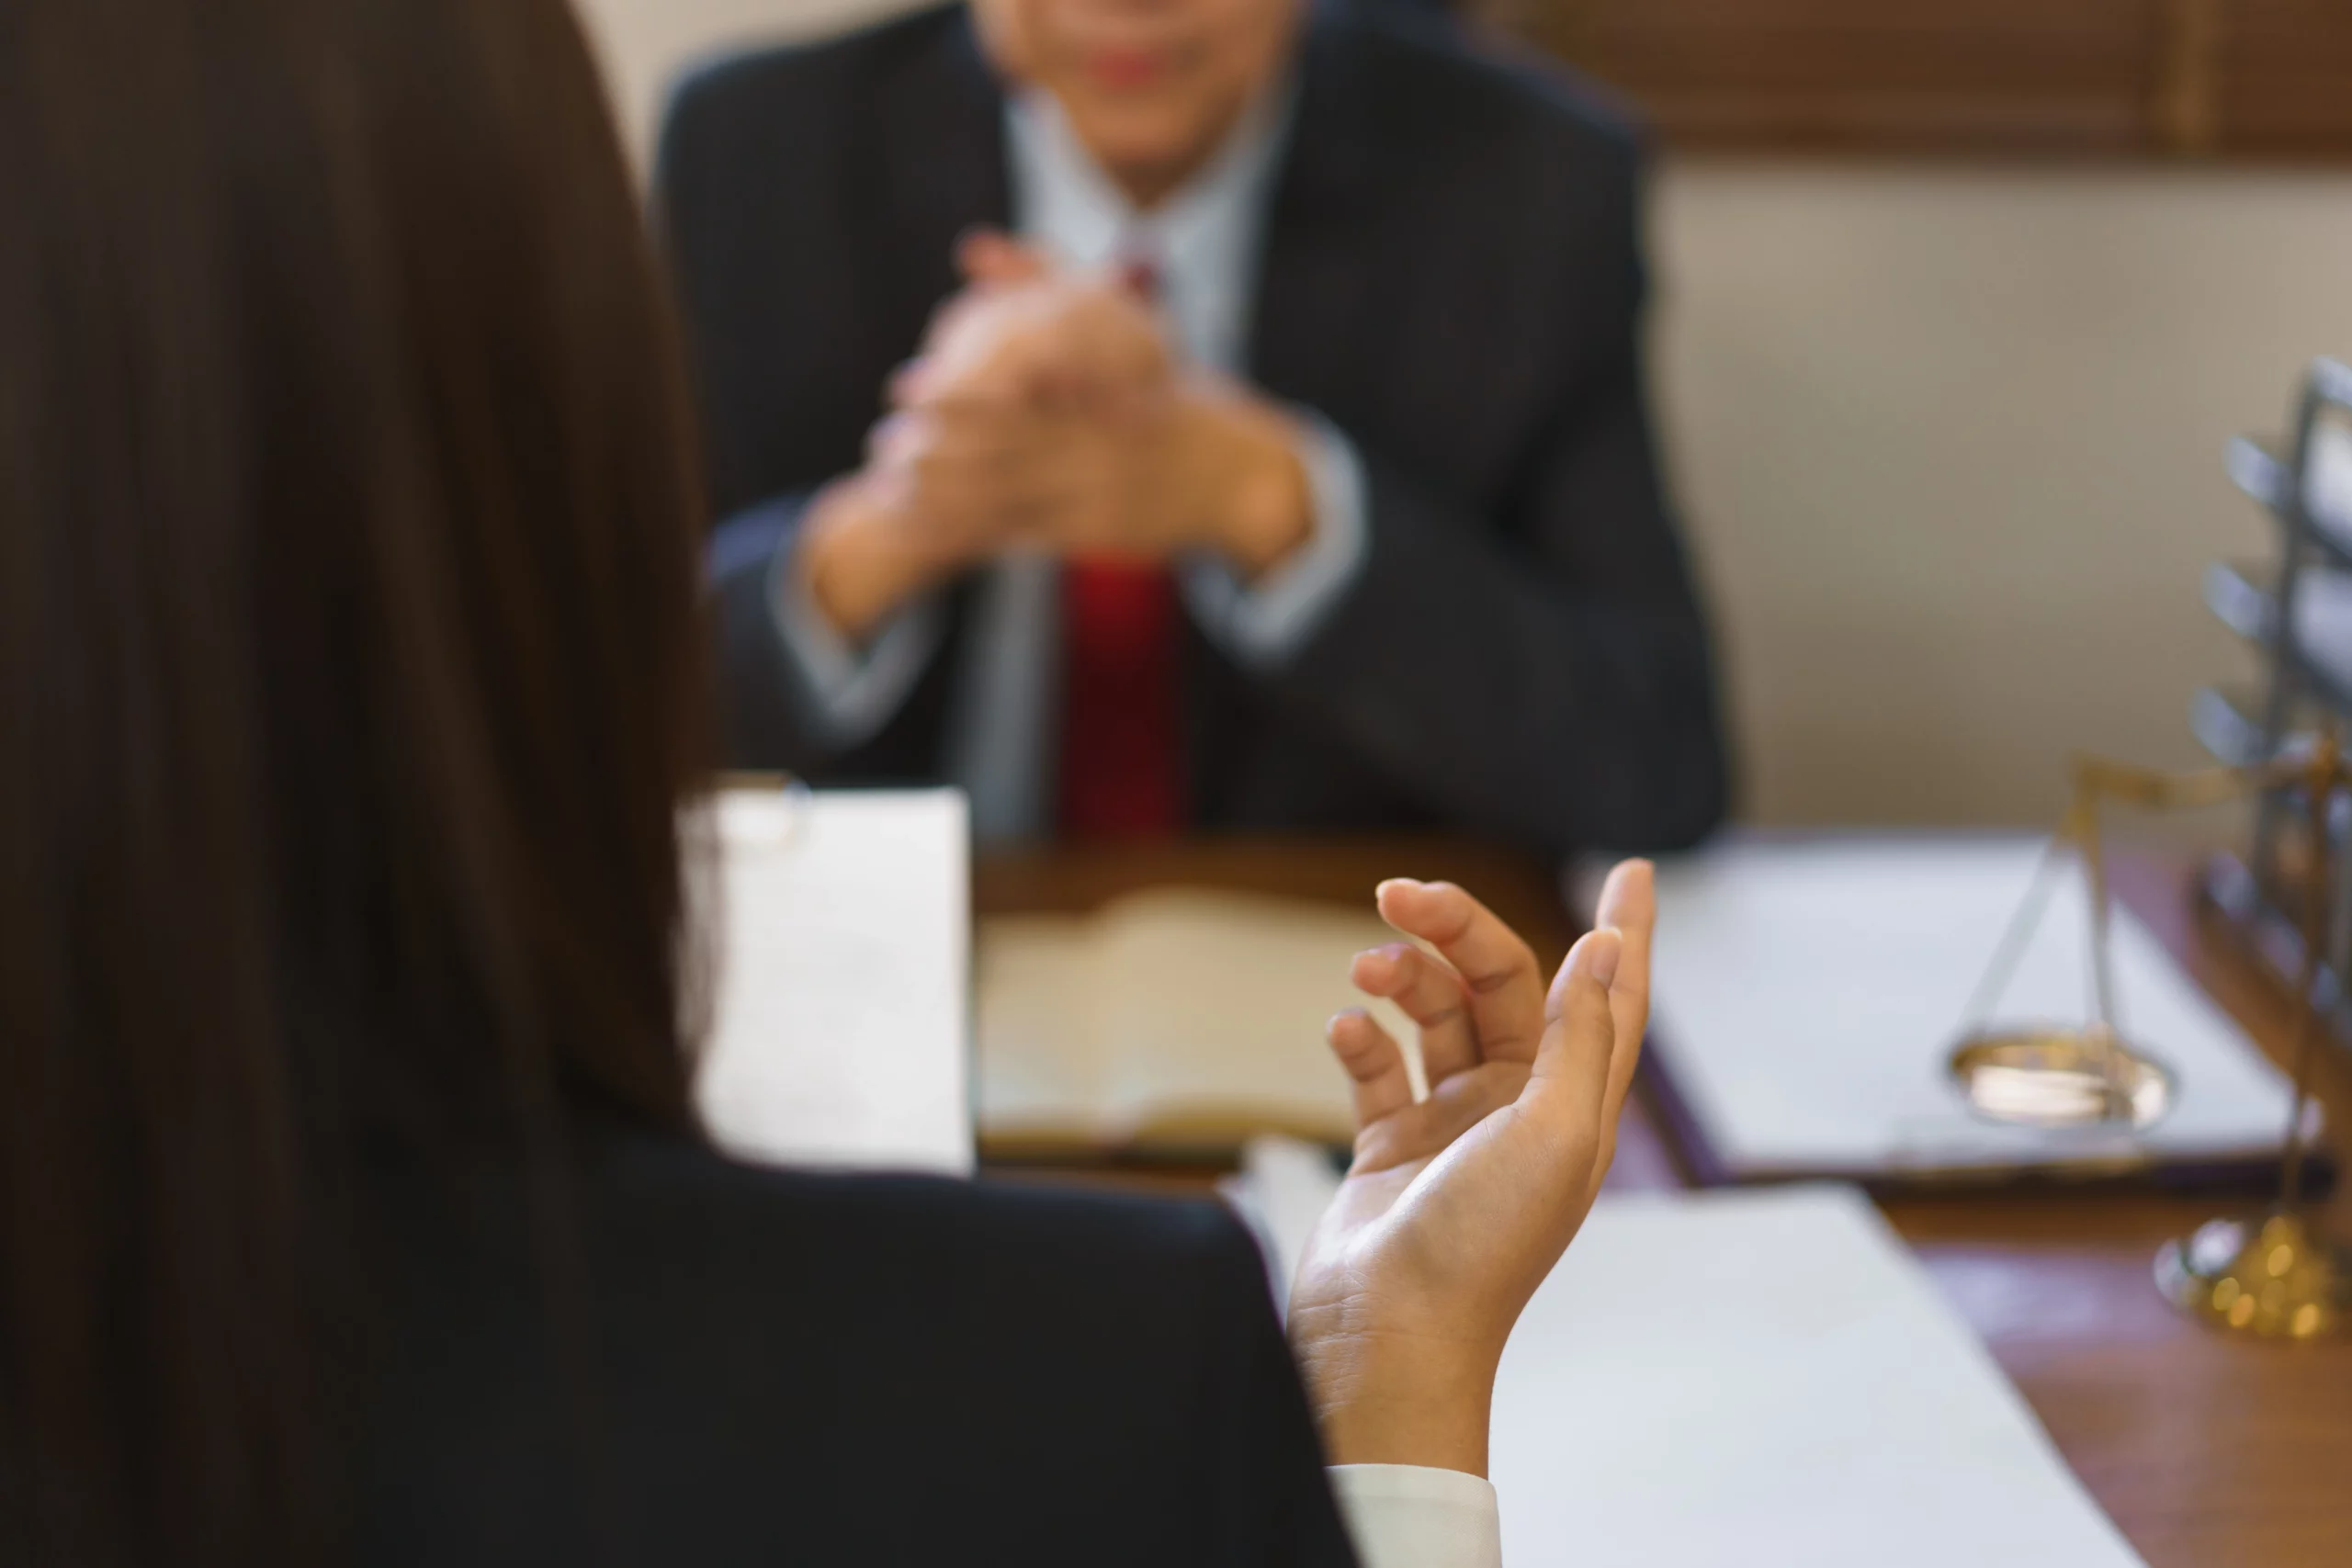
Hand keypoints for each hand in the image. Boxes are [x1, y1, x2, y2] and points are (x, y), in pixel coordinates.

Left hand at [799, 234, 1315, 637]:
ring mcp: (1096, 495)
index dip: (952, 395)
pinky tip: (925, 527)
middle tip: (881, 444)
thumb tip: (971, 246)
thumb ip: (1047, 281)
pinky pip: (1020, 535)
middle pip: (1000, 453)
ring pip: (1004, 500)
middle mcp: (1097, 446)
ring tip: (887, 489)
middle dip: (934, 452)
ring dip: (941, 499)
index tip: (901, 388)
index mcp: (1100, 392)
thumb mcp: (1126, 326)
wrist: (1235, 477)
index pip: (1015, 395)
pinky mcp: (1094, 535)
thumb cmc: (1169, 393)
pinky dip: (968, 532)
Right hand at [1287, 861, 1656, 1476]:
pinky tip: (1344, 1028)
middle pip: (1503, 986)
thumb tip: (1604, 947)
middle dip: (1456, 931)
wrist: (1388, 1333)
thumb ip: (1578, 1036)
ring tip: (1364, 969)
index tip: (1635, 870)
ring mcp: (1455, 1127)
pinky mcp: (1394, 1147)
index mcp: (1574, 1106)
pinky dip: (1362, 1038)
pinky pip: (1381, 1068)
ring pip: (1437, 1017)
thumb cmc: (1479, 1247)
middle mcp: (1520, 1109)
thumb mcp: (1550, 1133)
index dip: (1626, 933)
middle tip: (1399, 891)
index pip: (1611, 997)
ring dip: (1403, 979)